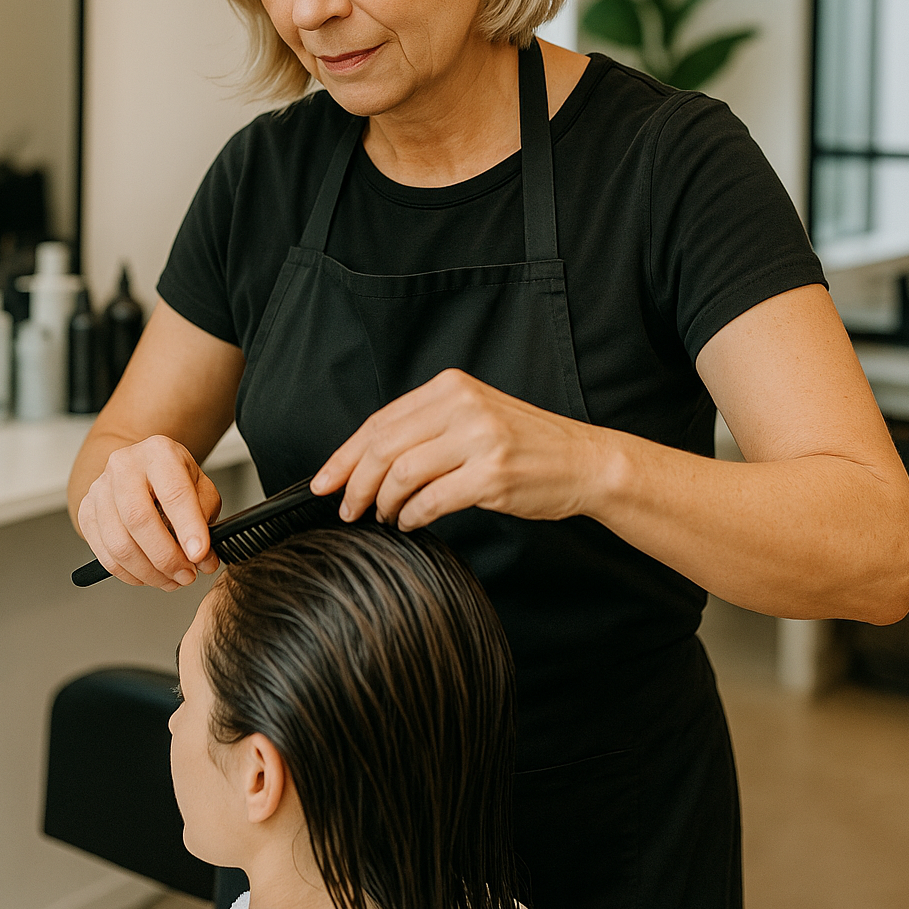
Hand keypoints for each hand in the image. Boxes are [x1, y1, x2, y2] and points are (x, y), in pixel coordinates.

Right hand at [76, 435, 221, 588]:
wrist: (141, 468)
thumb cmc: (173, 479)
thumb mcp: (200, 488)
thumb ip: (205, 520)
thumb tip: (203, 560)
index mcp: (159, 452)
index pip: (174, 492)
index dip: (188, 528)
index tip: (200, 555)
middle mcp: (124, 466)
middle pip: (139, 519)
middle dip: (166, 557)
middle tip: (187, 575)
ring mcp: (100, 488)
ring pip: (119, 543)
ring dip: (148, 572)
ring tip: (172, 580)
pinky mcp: (86, 512)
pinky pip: (105, 554)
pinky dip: (129, 574)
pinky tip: (148, 575)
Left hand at [312, 368, 594, 530]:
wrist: (584, 461)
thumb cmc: (526, 444)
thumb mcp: (474, 415)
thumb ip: (427, 427)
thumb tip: (367, 459)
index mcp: (451, 386)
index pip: (381, 420)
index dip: (345, 454)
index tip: (324, 480)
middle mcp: (463, 406)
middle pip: (383, 446)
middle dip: (354, 483)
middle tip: (346, 508)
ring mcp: (478, 439)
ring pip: (401, 474)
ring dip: (383, 503)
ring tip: (384, 516)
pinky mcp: (492, 475)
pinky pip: (430, 501)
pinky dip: (411, 516)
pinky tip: (411, 522)